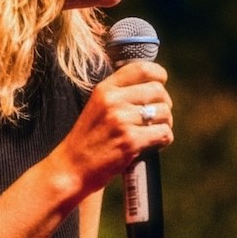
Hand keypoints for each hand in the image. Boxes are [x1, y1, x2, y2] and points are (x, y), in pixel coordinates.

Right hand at [56, 61, 173, 194]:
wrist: (72, 169)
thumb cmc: (89, 139)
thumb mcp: (98, 106)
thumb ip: (121, 93)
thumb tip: (155, 83)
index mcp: (105, 89)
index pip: (142, 68)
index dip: (159, 74)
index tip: (160, 84)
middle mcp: (113, 100)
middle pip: (158, 90)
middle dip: (164, 104)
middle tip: (156, 118)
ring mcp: (121, 120)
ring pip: (164, 112)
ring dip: (165, 124)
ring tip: (152, 132)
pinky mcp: (130, 141)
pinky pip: (164, 133)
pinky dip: (163, 140)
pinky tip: (152, 145)